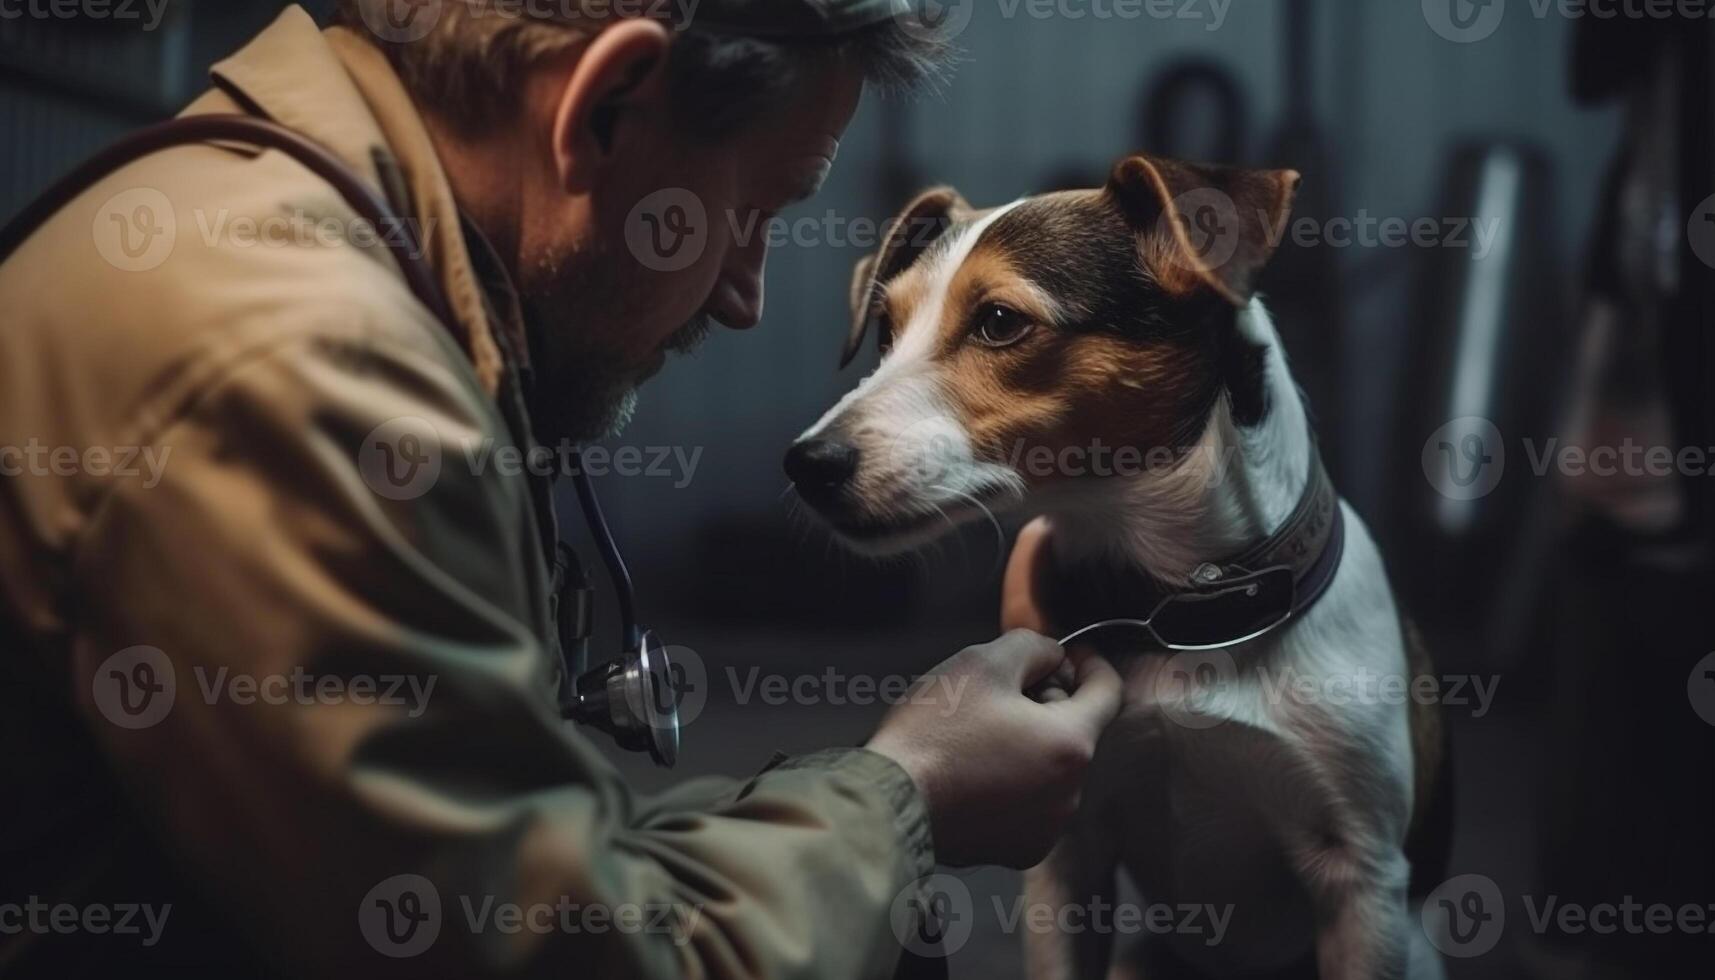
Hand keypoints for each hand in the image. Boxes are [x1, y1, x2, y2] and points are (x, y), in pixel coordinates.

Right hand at [867, 519, 1121, 867]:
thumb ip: (1032, 646)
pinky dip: (1012, 780)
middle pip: (1074, 729)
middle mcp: (1070, 793)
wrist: (889, 803)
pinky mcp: (1018, 849)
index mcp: (1071, 744)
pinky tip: (974, 768)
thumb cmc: (934, 735)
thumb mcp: (982, 662)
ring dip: (1028, 742)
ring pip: (1050, 767)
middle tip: (1001, 689)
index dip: (1089, 662)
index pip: (1108, 691)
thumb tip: (1051, 656)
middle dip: (1046, 702)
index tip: (1069, 653)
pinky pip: (1029, 802)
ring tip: (977, 731)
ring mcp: (1046, 827)